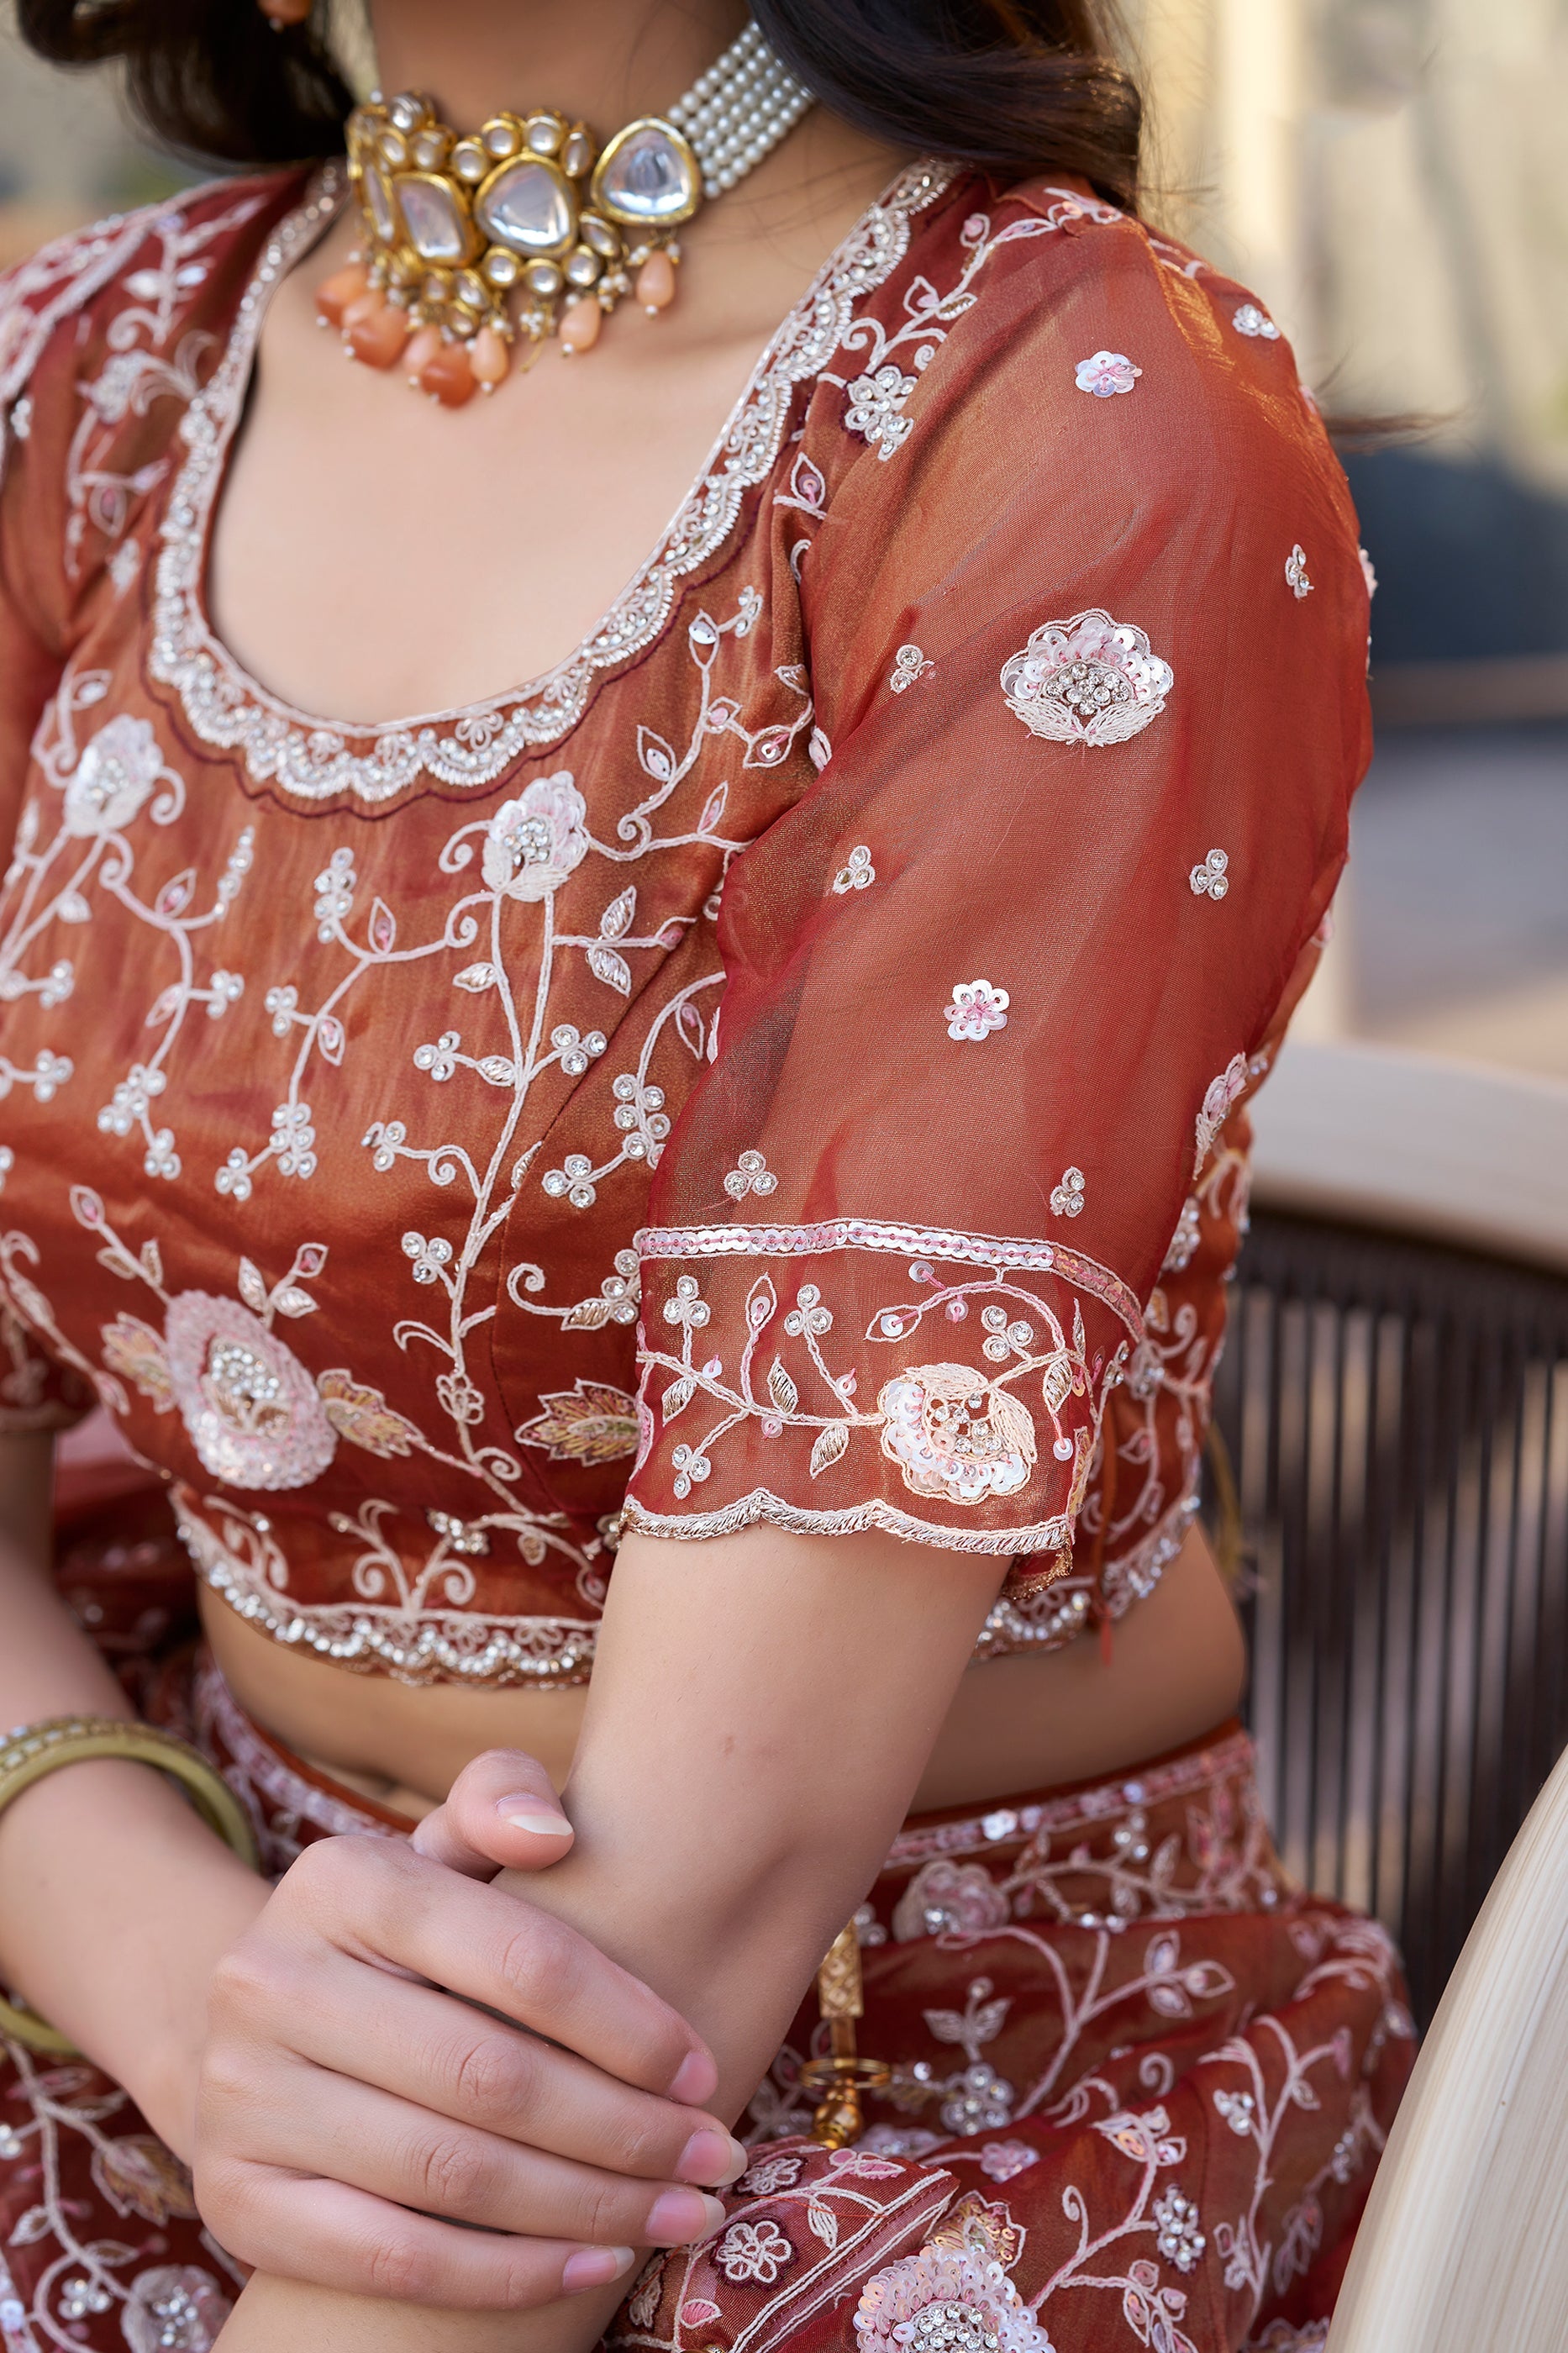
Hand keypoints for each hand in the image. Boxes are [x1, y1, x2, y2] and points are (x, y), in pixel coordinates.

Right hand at [194, 1749, 744, 2309]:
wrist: (263, 2026)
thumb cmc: (404, 1934)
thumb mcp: (443, 1848)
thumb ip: (500, 1797)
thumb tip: (553, 1832)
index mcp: (339, 1878)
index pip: (520, 1957)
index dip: (627, 2023)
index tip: (701, 2068)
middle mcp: (273, 1981)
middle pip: (493, 2078)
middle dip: (626, 2130)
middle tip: (713, 2158)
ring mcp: (244, 2097)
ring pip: (453, 2176)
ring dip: (588, 2208)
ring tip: (681, 2214)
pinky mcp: (238, 2200)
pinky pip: (391, 2259)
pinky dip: (506, 2275)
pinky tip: (594, 2263)